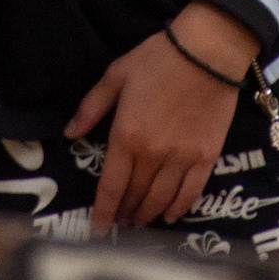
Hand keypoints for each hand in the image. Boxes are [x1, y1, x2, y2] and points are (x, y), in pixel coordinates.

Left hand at [67, 1, 254, 233]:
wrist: (208, 50)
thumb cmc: (158, 58)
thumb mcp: (115, 75)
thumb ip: (91, 108)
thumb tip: (70, 134)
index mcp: (127, 136)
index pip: (112, 185)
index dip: (104, 211)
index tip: (98, 229)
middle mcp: (153, 154)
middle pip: (136, 195)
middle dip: (125, 212)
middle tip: (120, 223)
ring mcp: (182, 157)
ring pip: (161, 198)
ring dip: (148, 214)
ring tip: (140, 222)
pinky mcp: (206, 155)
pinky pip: (191, 191)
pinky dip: (179, 208)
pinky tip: (170, 215)